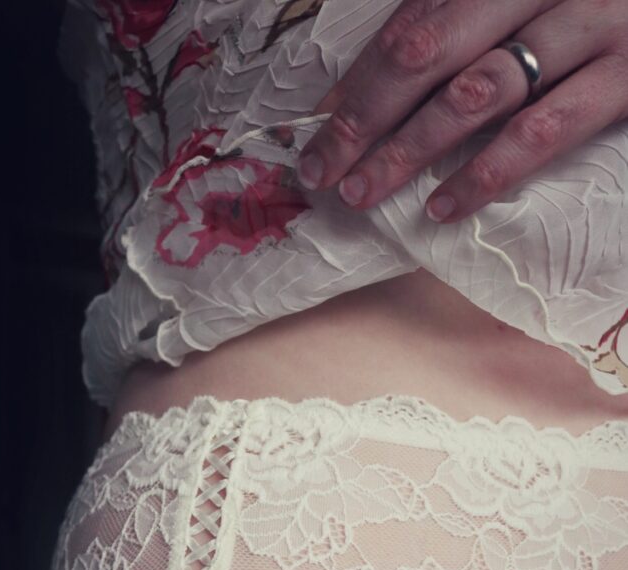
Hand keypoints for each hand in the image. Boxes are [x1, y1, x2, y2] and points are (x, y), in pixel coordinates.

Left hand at [295, 0, 627, 221]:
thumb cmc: (589, 7)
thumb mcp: (520, 4)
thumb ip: (458, 30)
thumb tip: (364, 93)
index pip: (411, 25)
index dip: (357, 81)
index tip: (317, 133)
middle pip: (429, 55)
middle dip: (364, 119)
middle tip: (322, 172)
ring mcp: (587, 26)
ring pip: (476, 93)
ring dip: (409, 149)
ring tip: (365, 193)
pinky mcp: (625, 77)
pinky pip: (542, 131)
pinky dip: (486, 173)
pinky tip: (442, 205)